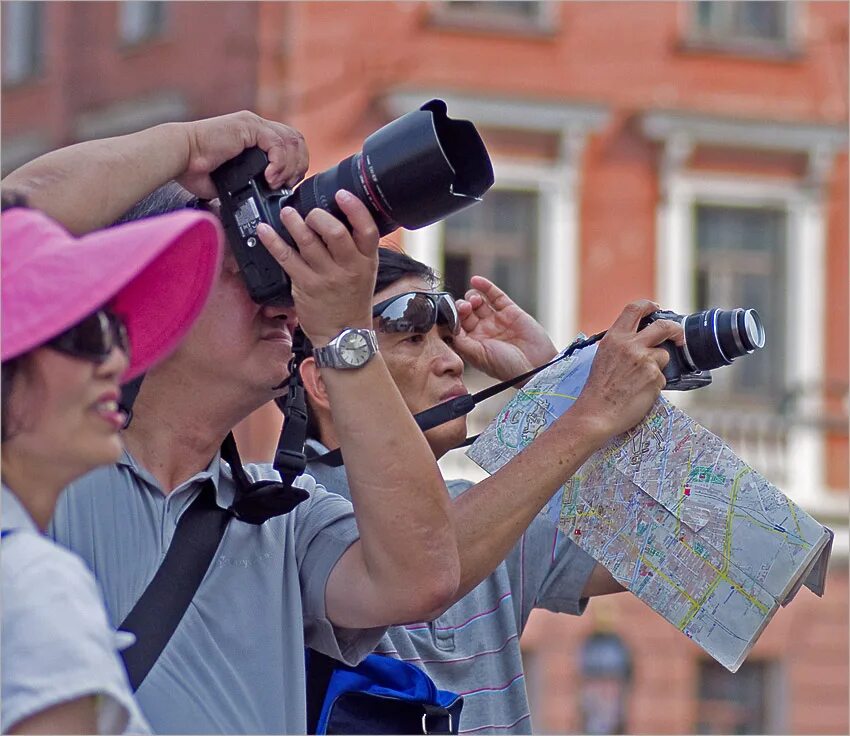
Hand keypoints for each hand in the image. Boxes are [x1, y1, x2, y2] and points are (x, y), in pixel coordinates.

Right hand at [177, 111, 308, 197]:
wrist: (178, 157)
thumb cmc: (195, 169)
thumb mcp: (230, 180)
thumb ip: (247, 186)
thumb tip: (256, 205)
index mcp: (254, 135)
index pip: (290, 143)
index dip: (296, 164)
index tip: (288, 185)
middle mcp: (256, 126)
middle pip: (296, 139)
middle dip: (299, 165)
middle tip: (288, 185)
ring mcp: (253, 124)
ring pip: (290, 141)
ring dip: (289, 166)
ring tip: (277, 184)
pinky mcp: (248, 127)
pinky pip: (277, 144)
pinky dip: (279, 164)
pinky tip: (269, 178)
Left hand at [256, 190, 377, 344]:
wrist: (344, 335)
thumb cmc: (352, 301)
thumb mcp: (365, 272)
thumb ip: (355, 248)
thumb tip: (337, 217)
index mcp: (367, 261)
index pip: (367, 230)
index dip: (355, 209)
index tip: (341, 194)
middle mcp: (349, 267)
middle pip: (335, 232)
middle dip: (318, 216)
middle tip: (309, 212)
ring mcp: (326, 277)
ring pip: (308, 242)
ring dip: (294, 222)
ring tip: (286, 212)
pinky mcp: (306, 286)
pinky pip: (286, 258)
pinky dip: (273, 241)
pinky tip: (264, 230)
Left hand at [453, 276, 557, 380]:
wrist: (536, 366)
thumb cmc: (507, 368)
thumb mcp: (478, 357)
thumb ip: (461, 342)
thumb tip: (449, 327)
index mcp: (473, 344)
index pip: (456, 326)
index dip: (452, 318)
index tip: (451, 314)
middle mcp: (483, 331)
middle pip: (466, 312)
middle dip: (462, 307)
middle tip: (465, 308)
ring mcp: (496, 320)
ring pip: (478, 302)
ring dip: (471, 297)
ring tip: (473, 301)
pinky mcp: (510, 311)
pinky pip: (495, 295)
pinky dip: (485, 287)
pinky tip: (476, 280)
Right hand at [570, 299, 683, 439]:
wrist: (596, 413)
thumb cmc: (598, 389)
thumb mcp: (604, 356)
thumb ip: (621, 344)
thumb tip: (641, 339)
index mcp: (615, 338)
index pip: (635, 309)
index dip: (649, 306)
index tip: (657, 309)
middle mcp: (630, 345)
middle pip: (663, 326)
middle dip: (675, 329)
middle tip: (678, 336)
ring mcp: (644, 361)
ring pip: (664, 355)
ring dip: (657, 366)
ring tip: (640, 380)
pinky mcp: (655, 378)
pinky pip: (662, 377)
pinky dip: (654, 384)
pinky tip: (640, 392)